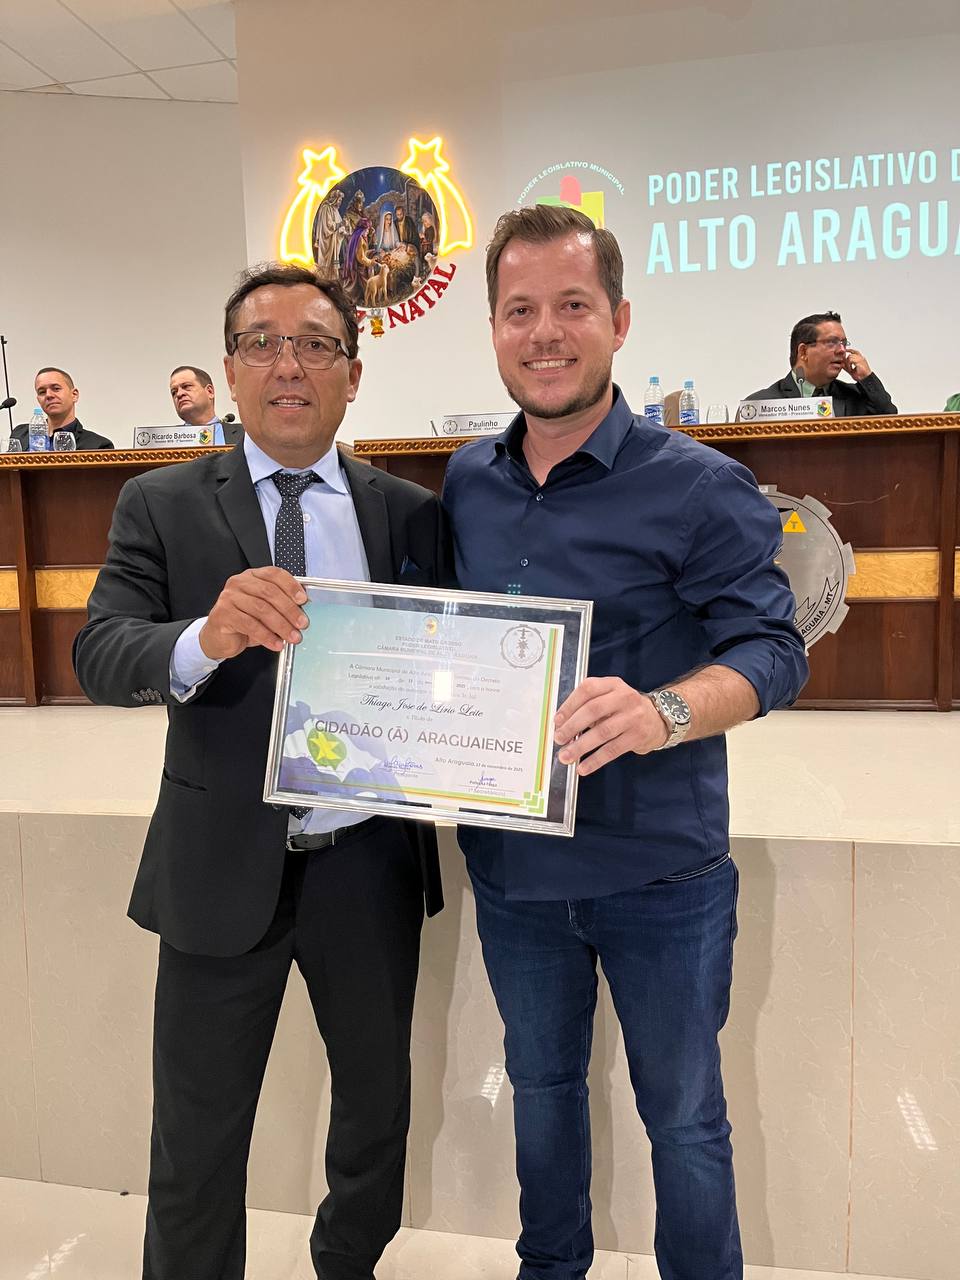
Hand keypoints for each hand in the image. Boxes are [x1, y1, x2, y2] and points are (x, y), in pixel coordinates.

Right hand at [199, 567, 307, 660]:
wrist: (219, 637)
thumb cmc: (244, 621)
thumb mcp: (265, 610)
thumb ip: (280, 605)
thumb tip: (302, 610)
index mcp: (252, 576)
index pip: (274, 574)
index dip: (291, 586)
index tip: (303, 600)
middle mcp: (239, 583)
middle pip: (269, 592)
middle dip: (289, 609)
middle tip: (302, 623)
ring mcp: (229, 597)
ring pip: (261, 609)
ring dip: (281, 625)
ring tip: (293, 637)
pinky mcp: (223, 614)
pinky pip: (250, 625)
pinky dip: (266, 636)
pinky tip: (276, 644)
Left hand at [553, 676, 668, 775]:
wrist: (658, 719)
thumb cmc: (625, 709)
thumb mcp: (610, 698)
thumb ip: (588, 707)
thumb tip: (562, 727)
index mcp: (613, 684)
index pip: (587, 689)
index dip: (569, 705)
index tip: (557, 721)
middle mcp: (624, 697)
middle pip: (593, 710)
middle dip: (572, 726)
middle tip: (558, 739)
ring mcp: (633, 717)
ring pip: (602, 732)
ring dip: (581, 746)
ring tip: (566, 756)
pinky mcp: (638, 736)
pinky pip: (613, 750)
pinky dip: (596, 760)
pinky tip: (584, 767)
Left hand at [843, 348, 871, 379]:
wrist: (865, 379)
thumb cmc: (861, 375)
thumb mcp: (851, 370)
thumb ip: (847, 366)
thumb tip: (842, 364)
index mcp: (861, 359)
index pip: (855, 351)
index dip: (849, 350)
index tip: (845, 350)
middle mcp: (861, 358)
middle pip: (851, 354)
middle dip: (847, 360)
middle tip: (847, 367)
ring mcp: (861, 360)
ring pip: (850, 357)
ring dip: (848, 364)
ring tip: (850, 369)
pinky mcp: (860, 362)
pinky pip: (851, 360)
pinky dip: (849, 365)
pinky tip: (851, 369)